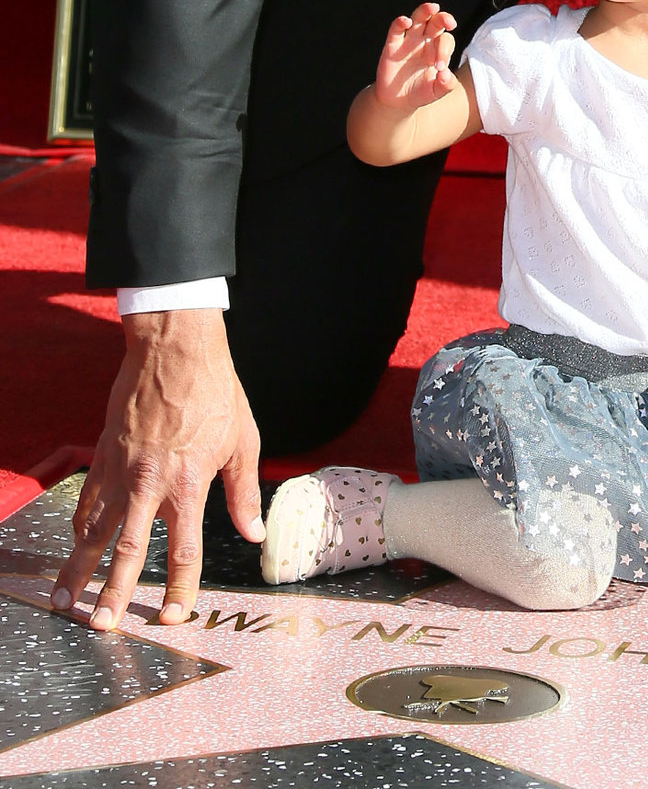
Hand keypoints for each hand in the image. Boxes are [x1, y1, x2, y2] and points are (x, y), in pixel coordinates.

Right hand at [52, 309, 261, 631]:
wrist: (176, 349)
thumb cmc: (217, 393)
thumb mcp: (243, 441)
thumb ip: (244, 493)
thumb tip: (254, 533)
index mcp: (190, 484)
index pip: (184, 549)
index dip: (180, 587)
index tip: (173, 616)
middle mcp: (150, 483)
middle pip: (127, 550)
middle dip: (114, 593)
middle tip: (101, 627)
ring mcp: (121, 470)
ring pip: (94, 530)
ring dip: (78, 568)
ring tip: (65, 602)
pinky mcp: (104, 454)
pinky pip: (87, 500)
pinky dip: (79, 528)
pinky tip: (74, 548)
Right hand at [374, 3, 459, 108]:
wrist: (398, 101)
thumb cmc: (421, 93)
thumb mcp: (436, 92)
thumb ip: (446, 85)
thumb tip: (446, 75)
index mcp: (438, 49)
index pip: (445, 40)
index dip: (445, 50)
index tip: (439, 67)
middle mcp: (425, 41)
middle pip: (436, 21)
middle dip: (444, 18)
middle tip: (450, 22)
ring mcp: (408, 41)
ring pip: (418, 18)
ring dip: (425, 11)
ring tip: (433, 7)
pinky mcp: (392, 45)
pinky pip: (396, 29)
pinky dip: (400, 23)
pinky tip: (406, 21)